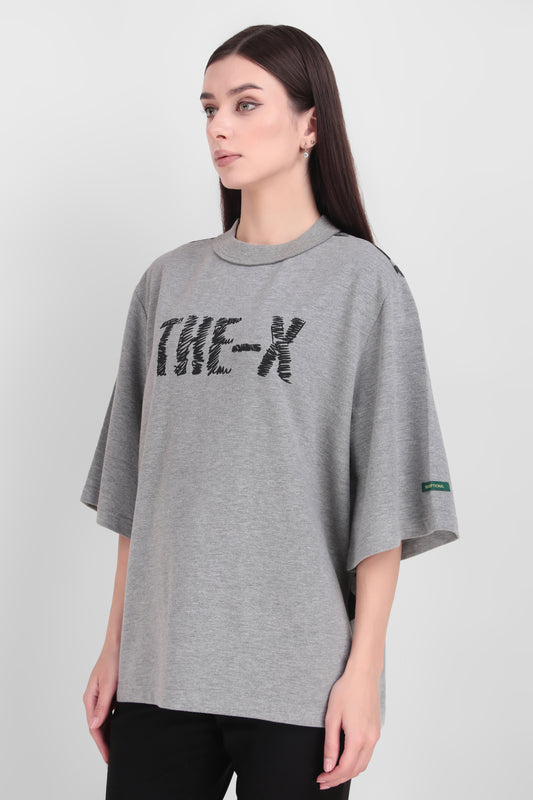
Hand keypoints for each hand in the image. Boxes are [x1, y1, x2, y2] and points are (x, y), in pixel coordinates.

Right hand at [82, 644, 119, 763]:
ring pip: (104, 720)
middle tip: (113, 759)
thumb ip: (103, 705)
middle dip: (104, 743)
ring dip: (110, 734)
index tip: (108, 758)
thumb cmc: (113, 660)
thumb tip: (94, 726)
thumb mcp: (109, 684)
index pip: (94, 728)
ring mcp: (102, 696)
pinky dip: (115, 722)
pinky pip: (111, 712)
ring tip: (118, 748)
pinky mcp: (110, 692)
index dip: (101, 744)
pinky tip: (122, 729)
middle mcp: (94, 699)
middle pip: (98, 727)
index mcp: (90, 698)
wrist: (119, 644)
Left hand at [316, 666, 380, 789]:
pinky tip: (347, 760)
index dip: (331, 777)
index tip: (321, 779)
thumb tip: (329, 765)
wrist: (363, 675)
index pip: (344, 768)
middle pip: (355, 770)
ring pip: (363, 764)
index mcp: (358, 738)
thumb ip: (330, 745)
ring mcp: (375, 735)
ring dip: (349, 772)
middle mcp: (370, 740)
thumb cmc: (347, 691)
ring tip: (333, 773)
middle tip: (324, 780)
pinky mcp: (376, 731)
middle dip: (339, 779)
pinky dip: (357, 762)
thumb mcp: (332, 717)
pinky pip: (368, 754)